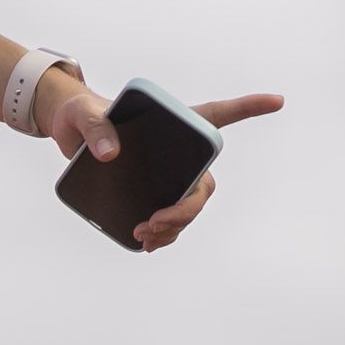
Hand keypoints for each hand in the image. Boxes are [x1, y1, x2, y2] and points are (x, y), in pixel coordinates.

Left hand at [35, 84, 285, 250]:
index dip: (248, 107)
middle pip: (202, 183)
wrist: (67, 135)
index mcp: (171, 123)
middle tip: (154, 223)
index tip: (277, 100)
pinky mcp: (149, 193)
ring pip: (189, 206)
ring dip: (176, 227)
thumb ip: (95, 128)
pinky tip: (148, 244)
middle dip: (186, 209)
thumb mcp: (82, 115)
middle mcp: (176, 151)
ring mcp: (165, 174)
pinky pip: (171, 220)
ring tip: (143, 236)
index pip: (216, 114)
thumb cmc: (81, 114)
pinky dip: (165, 236)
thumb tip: (110, 153)